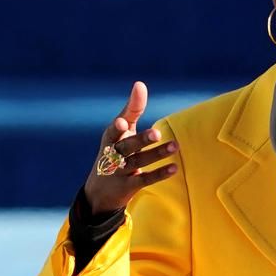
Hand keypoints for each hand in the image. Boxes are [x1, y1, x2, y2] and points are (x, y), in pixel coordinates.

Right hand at [84, 81, 178, 213]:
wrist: (99, 191)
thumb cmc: (115, 150)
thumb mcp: (120, 131)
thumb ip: (132, 108)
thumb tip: (139, 84)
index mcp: (110, 139)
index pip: (113, 131)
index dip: (118, 127)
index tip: (123, 122)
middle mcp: (112, 155)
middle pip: (127, 147)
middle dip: (141, 140)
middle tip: (157, 133)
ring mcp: (120, 172)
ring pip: (138, 162)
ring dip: (157, 154)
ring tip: (175, 146)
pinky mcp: (129, 187)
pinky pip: (145, 180)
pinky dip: (159, 174)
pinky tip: (174, 168)